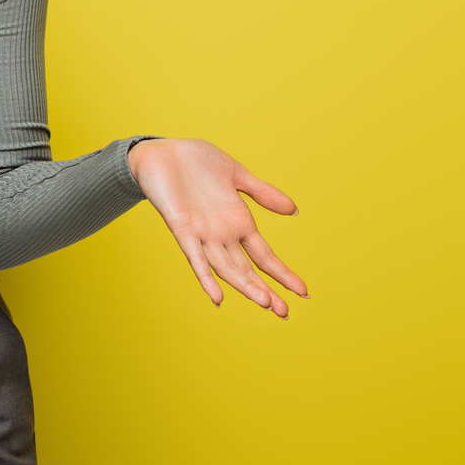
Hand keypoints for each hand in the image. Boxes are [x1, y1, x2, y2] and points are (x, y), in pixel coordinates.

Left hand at [127, 138, 308, 316]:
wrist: (161, 151)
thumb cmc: (196, 161)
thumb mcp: (236, 174)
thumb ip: (263, 193)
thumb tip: (295, 210)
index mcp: (238, 222)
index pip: (264, 256)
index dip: (282, 273)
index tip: (303, 292)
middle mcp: (222, 234)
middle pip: (248, 270)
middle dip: (267, 291)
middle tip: (286, 313)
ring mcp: (202, 234)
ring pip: (226, 268)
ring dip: (244, 286)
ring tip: (266, 303)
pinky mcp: (182, 228)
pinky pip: (194, 257)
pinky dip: (206, 277)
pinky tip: (217, 296)